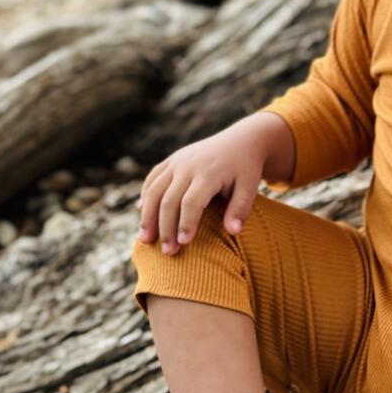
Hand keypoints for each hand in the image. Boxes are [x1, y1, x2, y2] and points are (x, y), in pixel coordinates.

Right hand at [136, 122, 266, 254]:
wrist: (241, 140)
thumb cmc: (246, 169)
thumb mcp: (250, 186)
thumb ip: (241, 209)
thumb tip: (233, 232)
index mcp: (209, 173)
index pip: (192, 201)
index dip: (186, 223)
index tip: (184, 244)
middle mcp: (188, 165)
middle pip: (169, 199)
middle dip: (165, 228)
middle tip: (167, 252)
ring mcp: (177, 161)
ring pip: (154, 189)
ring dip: (147, 215)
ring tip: (144, 240)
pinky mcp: (171, 160)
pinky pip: (152, 178)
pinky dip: (145, 197)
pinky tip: (141, 214)